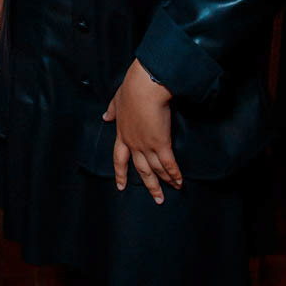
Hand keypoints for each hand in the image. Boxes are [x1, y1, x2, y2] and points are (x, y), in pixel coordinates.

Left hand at [102, 60, 181, 204]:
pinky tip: (180, 182)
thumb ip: (112, 110)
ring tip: (171, 192)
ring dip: (164, 183)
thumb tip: (105, 116)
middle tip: (156, 198)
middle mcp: (133, 143)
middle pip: (140, 169)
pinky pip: (168, 164)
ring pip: (155, 170)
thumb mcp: (116, 100)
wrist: (144, 87)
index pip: (119, 159)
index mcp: (122, 134)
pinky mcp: (161, 143)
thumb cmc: (131, 89)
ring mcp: (146, 145)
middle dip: (149, 185)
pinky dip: (174, 174)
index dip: (121, 173)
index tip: (121, 185)